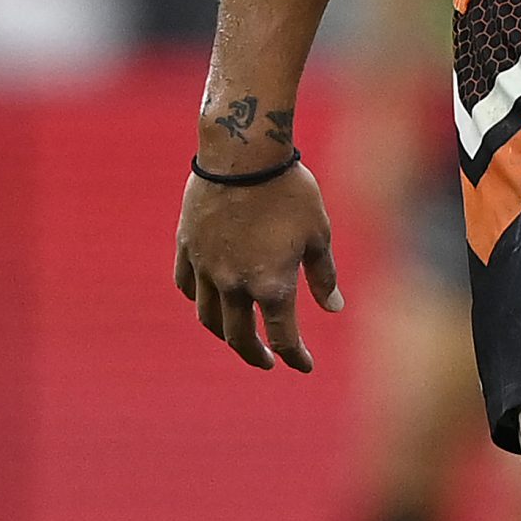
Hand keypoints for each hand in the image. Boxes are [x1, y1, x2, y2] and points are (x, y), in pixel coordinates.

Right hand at [174, 162, 342, 372]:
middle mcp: (234, 286)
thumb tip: (333, 309)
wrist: (242, 155)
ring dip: (224, 334)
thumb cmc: (290, 191)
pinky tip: (209, 300)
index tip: (305, 366)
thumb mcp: (319, 232)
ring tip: (238, 337)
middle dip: (256, 354)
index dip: (295, 356)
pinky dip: (200, 300)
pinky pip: (189, 287)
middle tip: (269, 361)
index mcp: (272, 286)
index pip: (283, 336)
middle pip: (240, 337)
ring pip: (208, 317)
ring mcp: (206, 269)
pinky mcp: (187, 249)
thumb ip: (323, 275)